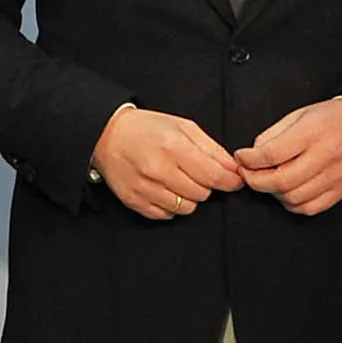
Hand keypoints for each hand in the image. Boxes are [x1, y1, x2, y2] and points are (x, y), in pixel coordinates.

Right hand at [91, 107, 243, 220]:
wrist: (107, 136)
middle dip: (206, 184)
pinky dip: (171, 205)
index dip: (230, 181)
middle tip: (196, 172)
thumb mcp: (183, 127)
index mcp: (173, 147)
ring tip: (178, 179)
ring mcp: (145, 189)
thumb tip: (233, 169)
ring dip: (189, 196)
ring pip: (187, 208)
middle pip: (202, 194)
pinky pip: (167, 215)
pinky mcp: (135, 202)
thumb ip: (212, 149)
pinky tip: (164, 188)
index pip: (214, 176)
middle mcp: (159, 170)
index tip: (234, 180)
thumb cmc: (147, 129)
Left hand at [235, 99, 341, 216]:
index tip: (242, 158)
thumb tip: (253, 155)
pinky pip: (309, 208)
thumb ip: (274, 134)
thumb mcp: (300, 115)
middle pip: (280, 180)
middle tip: (248, 174)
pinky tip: (287, 191)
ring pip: (293, 198)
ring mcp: (334, 176)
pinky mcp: (341, 191)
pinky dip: (292, 204)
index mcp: (313, 132)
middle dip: (255, 181)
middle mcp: (325, 155)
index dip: (249, 160)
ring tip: (269, 181)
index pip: (271, 154)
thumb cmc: (332, 118)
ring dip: (273, 193)